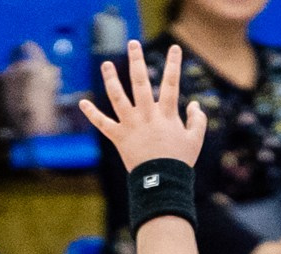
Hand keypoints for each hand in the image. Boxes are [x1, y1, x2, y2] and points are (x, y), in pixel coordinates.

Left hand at [79, 41, 208, 172]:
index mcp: (166, 114)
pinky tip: (83, 102)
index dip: (174, 64)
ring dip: (111, 79)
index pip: (172, 83)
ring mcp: (131, 125)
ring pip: (118, 98)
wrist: (160, 183)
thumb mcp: (195, 139)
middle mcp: (147, 115)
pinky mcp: (119, 137)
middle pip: (140, 82)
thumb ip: (197, 120)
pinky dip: (92, 114)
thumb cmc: (179, 161)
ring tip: (106, 63)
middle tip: (133, 43)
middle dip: (136, 61)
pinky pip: (102, 124)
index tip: (174, 47)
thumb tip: (194, 105)